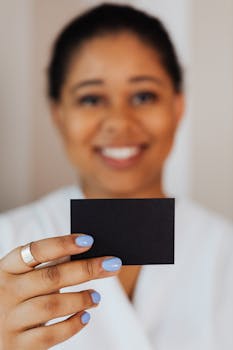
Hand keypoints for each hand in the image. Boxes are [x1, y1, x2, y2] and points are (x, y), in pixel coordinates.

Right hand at [0, 234, 121, 348]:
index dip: (63, 244)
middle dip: (86, 269)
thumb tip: (84, 253)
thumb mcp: (21, 278)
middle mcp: (6, 292)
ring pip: (52, 306)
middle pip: (51, 277)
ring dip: (81, 299)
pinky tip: (85, 317)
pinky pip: (50, 336)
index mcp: (6, 269)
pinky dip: (72, 325)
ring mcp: (9, 320)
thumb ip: (47, 266)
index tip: (89, 240)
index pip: (36, 250)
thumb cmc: (15, 298)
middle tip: (112, 264)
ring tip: (97, 297)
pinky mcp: (16, 346)